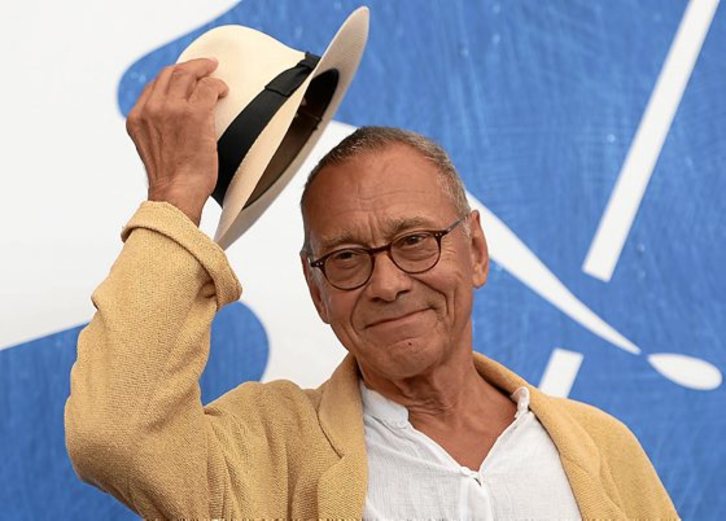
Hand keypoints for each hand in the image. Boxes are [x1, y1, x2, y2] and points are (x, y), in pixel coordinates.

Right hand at [126, 58, 228, 225]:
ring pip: (189, 75)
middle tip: (205, 66)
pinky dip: (218, 86)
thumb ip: (157, 132)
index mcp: (137, 118)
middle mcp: (151, 109)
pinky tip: (223, 92)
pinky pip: (209, 88)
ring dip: (205, 71)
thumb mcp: (152, 151)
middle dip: (190, 67)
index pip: (154, 85)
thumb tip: (173, 127)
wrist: (175, 195)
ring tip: (215, 74)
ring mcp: (173, 109)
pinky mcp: (195, 114)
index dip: (172, 77)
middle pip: (170, 73)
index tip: (184, 77)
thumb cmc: (171, 183)